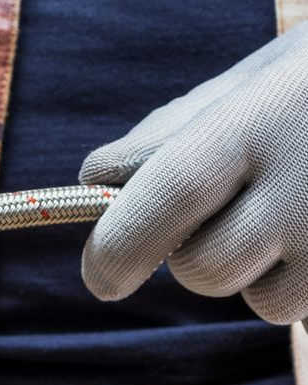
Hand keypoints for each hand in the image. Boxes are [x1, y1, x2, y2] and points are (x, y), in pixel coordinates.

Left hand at [80, 23, 307, 325]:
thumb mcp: (261, 78)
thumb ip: (176, 130)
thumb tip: (98, 178)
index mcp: (257, 122)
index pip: (159, 204)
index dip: (115, 252)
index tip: (103, 279)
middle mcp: (305, 184)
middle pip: (203, 271)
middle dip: (200, 254)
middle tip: (235, 208)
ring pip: (260, 302)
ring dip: (263, 271)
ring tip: (305, 206)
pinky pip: (307, 307)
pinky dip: (306, 279)